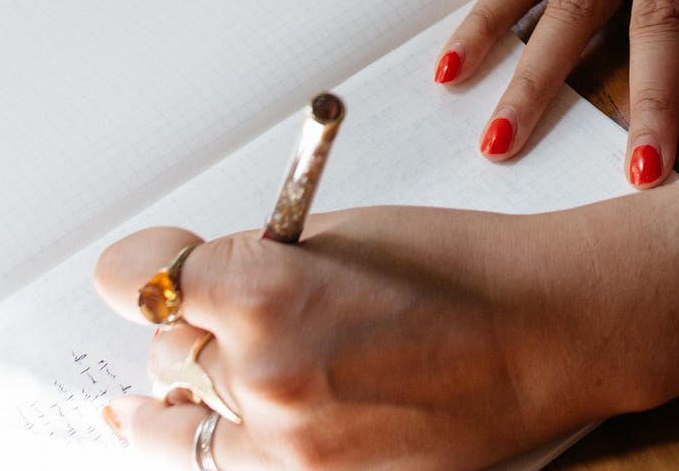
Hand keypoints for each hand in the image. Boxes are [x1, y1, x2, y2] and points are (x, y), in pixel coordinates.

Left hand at [93, 202, 642, 468]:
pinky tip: (172, 423)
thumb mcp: (335, 230)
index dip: (141, 266)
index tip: (146, 265)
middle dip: (188, 318)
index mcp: (262, 290)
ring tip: (196, 366)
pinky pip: (229, 457)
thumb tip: (201, 279)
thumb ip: (257, 260)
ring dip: (199, 380)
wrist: (537, 334)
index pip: (143, 281)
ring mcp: (287, 443)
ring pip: (187, 411)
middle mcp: (262, 374)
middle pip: (165, 348)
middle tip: (220, 299)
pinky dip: (215, 432)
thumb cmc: (456, 265)